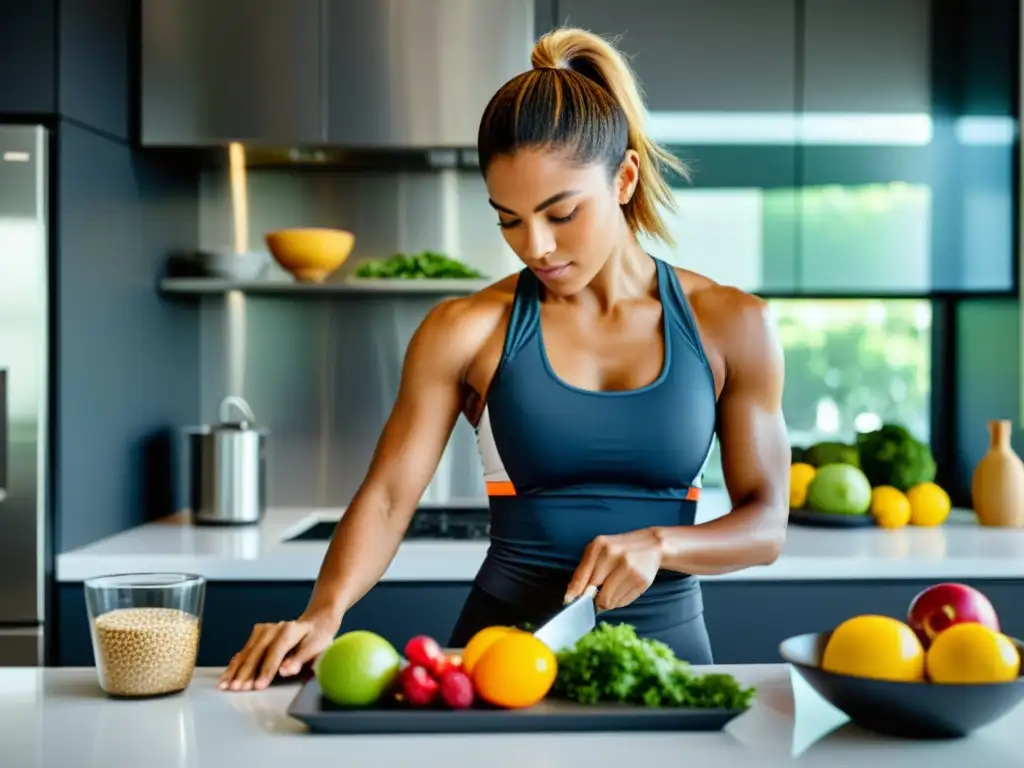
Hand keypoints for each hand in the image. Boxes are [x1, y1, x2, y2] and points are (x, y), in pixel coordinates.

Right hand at [218, 609, 340, 690]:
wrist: (315, 624)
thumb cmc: (317, 640)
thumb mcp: (317, 648)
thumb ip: (301, 659)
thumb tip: (285, 671)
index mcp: (291, 630)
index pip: (276, 650)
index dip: (267, 668)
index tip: (259, 685)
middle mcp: (274, 628)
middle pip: (257, 651)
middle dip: (247, 672)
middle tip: (238, 689)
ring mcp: (263, 631)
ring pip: (247, 652)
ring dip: (236, 670)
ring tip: (227, 687)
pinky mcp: (256, 636)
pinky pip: (243, 653)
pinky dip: (234, 667)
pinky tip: (225, 678)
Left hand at [564, 528, 663, 610]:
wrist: (652, 545)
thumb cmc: (619, 549)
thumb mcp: (599, 551)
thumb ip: (585, 570)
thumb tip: (572, 596)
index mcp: (600, 546)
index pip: (582, 575)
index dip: (574, 592)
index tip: (569, 601)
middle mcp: (614, 556)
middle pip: (595, 593)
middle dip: (591, 600)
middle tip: (594, 599)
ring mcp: (629, 568)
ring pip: (609, 601)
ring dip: (606, 602)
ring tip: (611, 590)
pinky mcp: (642, 580)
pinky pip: (622, 602)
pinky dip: (618, 601)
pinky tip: (622, 588)